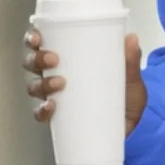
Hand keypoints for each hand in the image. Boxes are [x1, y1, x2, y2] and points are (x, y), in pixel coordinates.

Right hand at [23, 26, 148, 136]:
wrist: (131, 127)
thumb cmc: (125, 97)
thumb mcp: (131, 78)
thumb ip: (130, 60)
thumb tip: (132, 38)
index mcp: (67, 59)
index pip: (41, 44)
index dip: (32, 38)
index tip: (38, 36)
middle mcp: (55, 76)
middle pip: (32, 63)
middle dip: (37, 59)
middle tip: (53, 60)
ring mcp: (55, 97)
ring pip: (34, 86)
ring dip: (42, 83)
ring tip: (59, 83)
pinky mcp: (59, 118)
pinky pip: (41, 114)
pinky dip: (42, 111)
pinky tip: (51, 107)